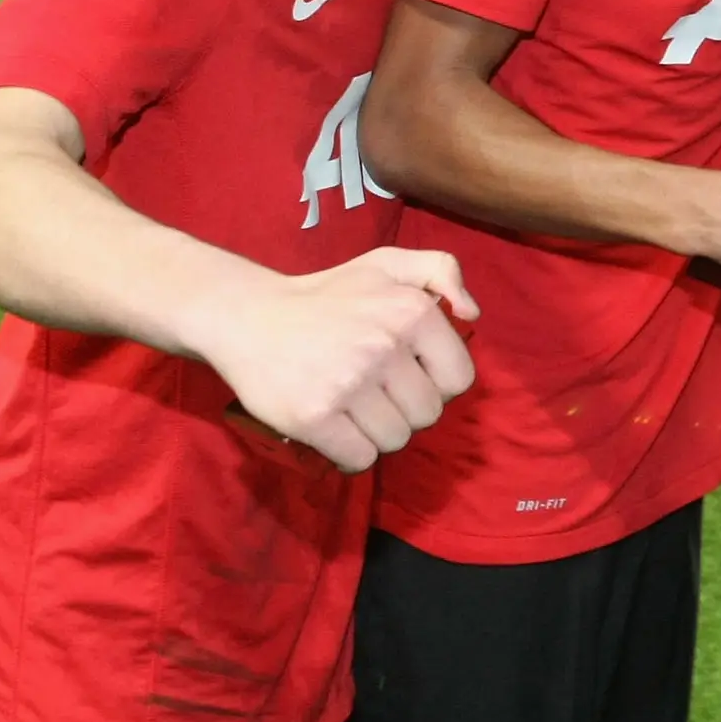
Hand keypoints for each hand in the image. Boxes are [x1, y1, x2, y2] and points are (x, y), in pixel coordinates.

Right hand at [188, 248, 479, 473]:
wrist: (248, 316)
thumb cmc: (327, 295)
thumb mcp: (388, 262)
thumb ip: (441, 270)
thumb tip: (472, 314)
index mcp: (412, 312)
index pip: (459, 380)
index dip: (437, 383)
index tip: (409, 374)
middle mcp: (384, 346)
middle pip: (427, 415)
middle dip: (406, 409)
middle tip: (375, 392)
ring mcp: (348, 383)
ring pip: (395, 440)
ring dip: (378, 433)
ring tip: (353, 408)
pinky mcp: (313, 417)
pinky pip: (360, 459)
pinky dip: (351, 453)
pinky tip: (336, 431)